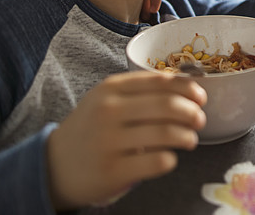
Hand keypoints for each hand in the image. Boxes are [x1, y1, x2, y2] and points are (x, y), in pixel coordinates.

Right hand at [46, 71, 206, 209]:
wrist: (53, 165)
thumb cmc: (90, 128)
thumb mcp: (107, 100)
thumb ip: (141, 90)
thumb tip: (188, 87)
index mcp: (110, 89)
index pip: (160, 82)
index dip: (188, 88)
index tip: (201, 96)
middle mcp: (109, 112)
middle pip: (167, 106)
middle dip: (192, 113)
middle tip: (199, 120)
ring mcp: (109, 142)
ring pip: (166, 134)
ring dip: (187, 137)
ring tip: (190, 140)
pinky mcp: (112, 171)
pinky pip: (156, 162)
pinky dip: (170, 160)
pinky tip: (169, 158)